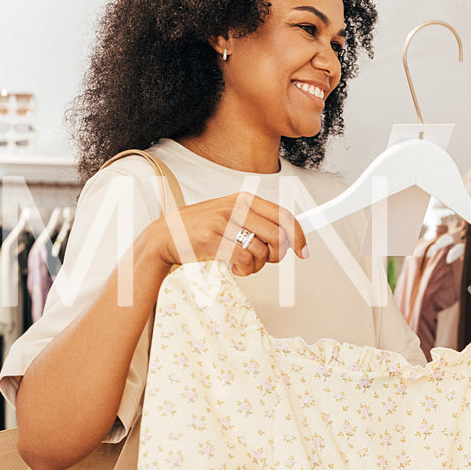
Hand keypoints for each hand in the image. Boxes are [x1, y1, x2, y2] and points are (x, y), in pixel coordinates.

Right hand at [147, 192, 308, 277]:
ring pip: (261, 251)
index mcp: (245, 199)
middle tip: (266, 261)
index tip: (303, 251)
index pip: (283, 215)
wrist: (167, 234)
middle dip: (277, 255)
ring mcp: (224, 223)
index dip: (298, 236)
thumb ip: (256, 222)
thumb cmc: (202, 227)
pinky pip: (245, 260)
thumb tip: (287, 238)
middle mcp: (237, 208)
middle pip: (277, 236)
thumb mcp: (230, 215)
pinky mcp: (214, 240)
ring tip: (244, 264)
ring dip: (257, 265)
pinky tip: (235, 268)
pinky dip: (245, 270)